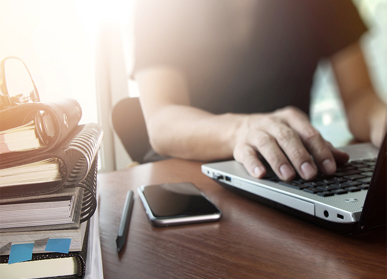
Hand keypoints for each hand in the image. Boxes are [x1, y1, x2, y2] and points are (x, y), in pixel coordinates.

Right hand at [233, 106, 348, 180]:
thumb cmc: (276, 134)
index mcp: (290, 118)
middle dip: (299, 156)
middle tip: (310, 174)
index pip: (308, 133)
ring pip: (267, 144)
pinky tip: (261, 174)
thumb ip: (318, 146)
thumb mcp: (297, 135)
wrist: (241, 129)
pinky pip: (247, 154)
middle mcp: (272, 123)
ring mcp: (255, 133)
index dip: (320, 151)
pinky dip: (253, 164)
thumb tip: (342, 159)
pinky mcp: (241, 146)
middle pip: (287, 137)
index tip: (329, 168)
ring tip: (288, 176)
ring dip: (278, 160)